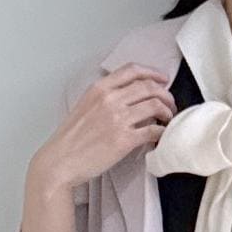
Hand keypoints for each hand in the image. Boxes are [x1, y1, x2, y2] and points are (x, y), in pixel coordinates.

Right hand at [33, 62, 176, 190]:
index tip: (163, 79)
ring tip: (168, 119)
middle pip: (148, 87)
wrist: (61, 160)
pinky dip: (163, 132)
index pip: (132, 70)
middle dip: (165, 94)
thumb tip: (126, 98)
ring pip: (155, 105)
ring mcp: (118, 119)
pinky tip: (162, 136)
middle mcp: (110, 99)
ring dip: (168, 111)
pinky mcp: (124, 140)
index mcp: (99, 89)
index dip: (152, 73)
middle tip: (170, 104)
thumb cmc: (70, 139)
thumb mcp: (84, 106)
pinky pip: (153, 130)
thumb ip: (104, 98)